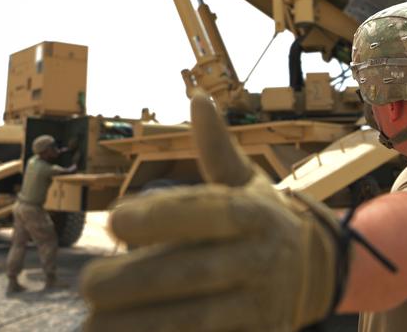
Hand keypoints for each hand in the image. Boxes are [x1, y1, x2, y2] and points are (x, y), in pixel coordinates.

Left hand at [80, 92, 339, 331]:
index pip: (209, 211)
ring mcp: (262, 305)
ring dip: (142, 324)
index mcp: (257, 213)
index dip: (162, 216)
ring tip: (93, 325)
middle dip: (137, 280)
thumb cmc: (263, 220)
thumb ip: (217, 149)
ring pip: (198, 319)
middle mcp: (262, 258)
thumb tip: (198, 97)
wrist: (319, 272)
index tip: (113, 220)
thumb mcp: (247, 182)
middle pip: (196, 270)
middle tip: (87, 283)